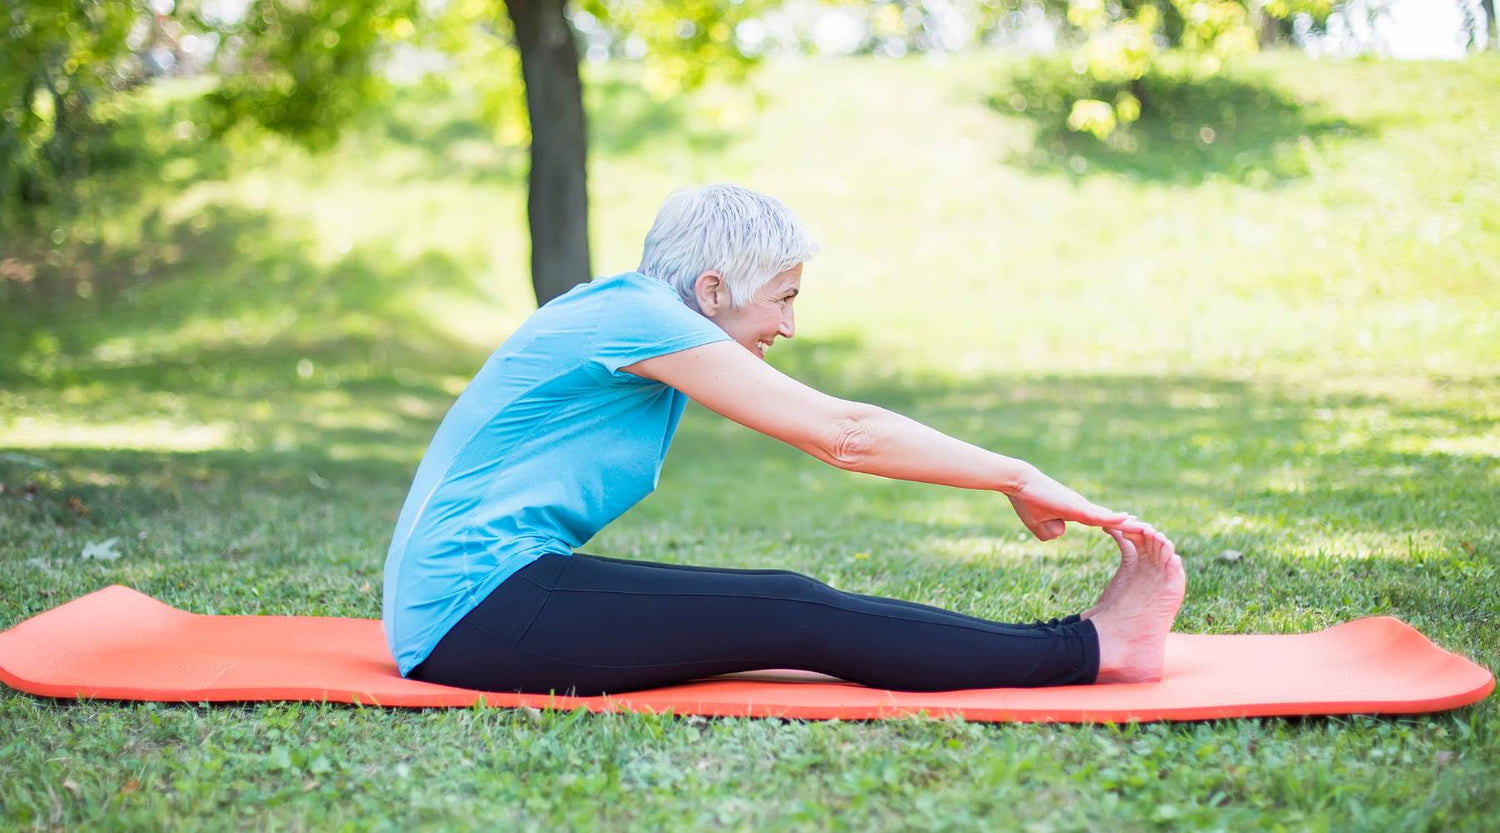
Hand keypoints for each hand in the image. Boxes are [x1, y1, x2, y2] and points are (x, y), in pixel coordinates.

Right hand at [1006, 466, 1147, 541]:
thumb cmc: (1026, 501)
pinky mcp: (1075, 507)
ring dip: (1128, 524)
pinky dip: (1113, 518)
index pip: (1102, 520)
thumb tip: (1063, 532)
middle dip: (1131, 526)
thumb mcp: (1038, 525)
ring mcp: (1080, 506)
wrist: (1019, 484)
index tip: (1133, 530)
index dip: (1118, 525)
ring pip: (1110, 517)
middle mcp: (1082, 506)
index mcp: (1076, 511)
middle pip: (1112, 518)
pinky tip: (1127, 519)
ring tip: (1147, 528)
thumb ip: (1051, 532)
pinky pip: (1098, 515)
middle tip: (1150, 530)